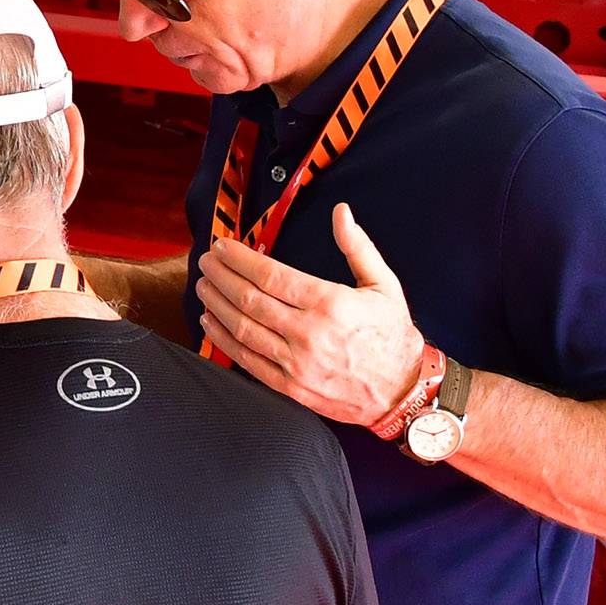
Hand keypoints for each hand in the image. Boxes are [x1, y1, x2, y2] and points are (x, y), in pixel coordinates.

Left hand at [198, 204, 424, 427]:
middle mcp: (309, 333)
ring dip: (216, 304)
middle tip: (206, 261)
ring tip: (202, 285)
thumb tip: (341, 212)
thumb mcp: (384, 285)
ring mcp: (297, 363)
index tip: (223, 246)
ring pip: (243, 329)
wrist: (403, 391)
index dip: (239, 258)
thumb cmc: (392, 336)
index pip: (270, 275)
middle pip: (249, 299)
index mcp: (329, 304)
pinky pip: (247, 361)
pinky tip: (210, 322)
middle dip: (220, 276)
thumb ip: (358, 247)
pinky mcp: (291, 387)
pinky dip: (223, 340)